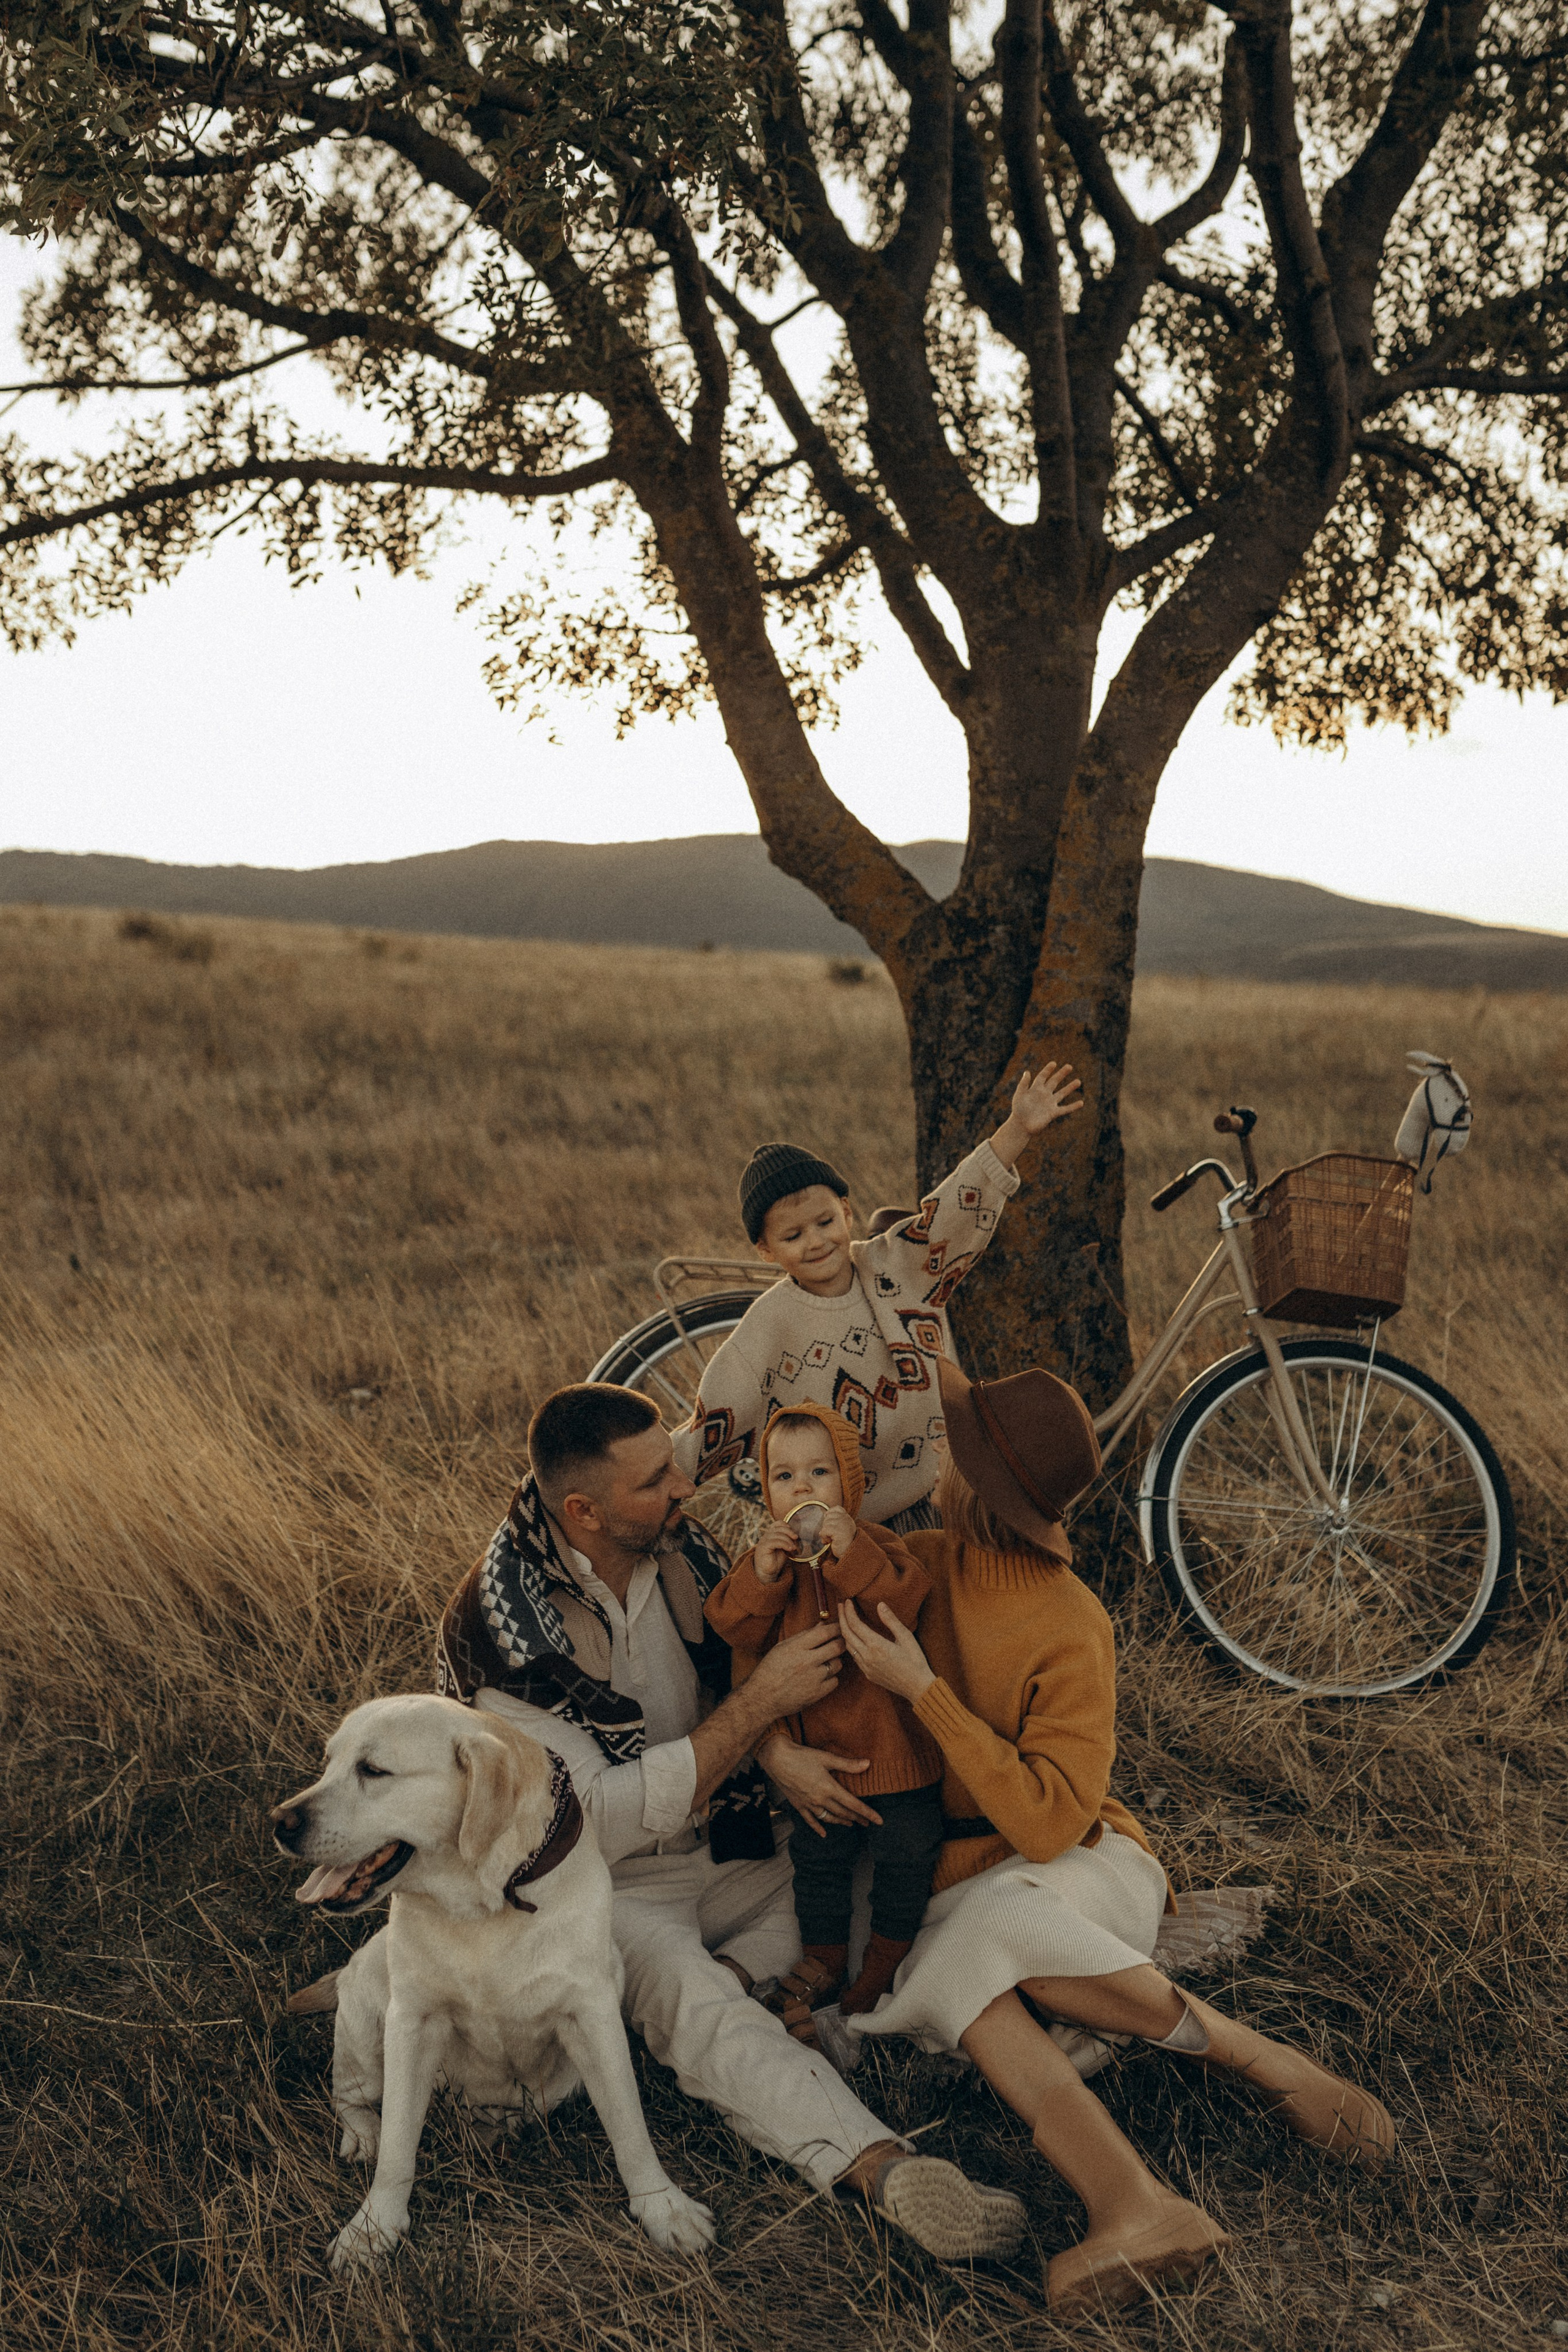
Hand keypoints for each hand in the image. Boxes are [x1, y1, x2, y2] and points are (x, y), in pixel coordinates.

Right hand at [743, 1620, 843, 1718]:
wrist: (762, 1698)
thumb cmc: (770, 1670)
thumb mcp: (782, 1648)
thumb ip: (804, 1635)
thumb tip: (822, 1624)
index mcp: (796, 1647)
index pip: (824, 1632)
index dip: (836, 1628)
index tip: (839, 1627)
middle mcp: (806, 1661)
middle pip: (836, 1647)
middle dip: (841, 1642)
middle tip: (840, 1642)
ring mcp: (813, 1678)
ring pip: (837, 1664)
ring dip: (834, 1661)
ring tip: (825, 1662)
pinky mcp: (816, 1693)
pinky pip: (834, 1681)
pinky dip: (830, 1678)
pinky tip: (821, 1677)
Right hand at [752, 1523, 798, 1583]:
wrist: (767, 1572)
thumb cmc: (775, 1561)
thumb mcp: (784, 1549)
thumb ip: (787, 1541)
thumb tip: (796, 1536)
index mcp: (770, 1534)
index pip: (777, 1524)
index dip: (786, 1526)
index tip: (794, 1534)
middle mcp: (766, 1536)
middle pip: (778, 1528)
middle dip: (789, 1532)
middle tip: (796, 1538)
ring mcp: (764, 1541)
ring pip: (777, 1534)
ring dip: (788, 1540)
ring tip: (794, 1547)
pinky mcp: (763, 1547)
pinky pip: (775, 1542)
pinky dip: (784, 1544)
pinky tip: (789, 1549)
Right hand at [756, 1732, 883, 1834]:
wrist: (776, 1759)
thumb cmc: (802, 1756)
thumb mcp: (826, 1758)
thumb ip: (847, 1764)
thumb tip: (867, 1764)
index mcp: (829, 1788)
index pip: (853, 1804)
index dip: (867, 1813)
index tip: (879, 1821)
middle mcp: (820, 1800)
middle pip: (843, 1813)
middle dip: (857, 1818)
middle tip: (867, 1823)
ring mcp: (808, 1804)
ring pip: (829, 1818)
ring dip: (841, 1822)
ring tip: (851, 1824)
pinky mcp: (798, 1805)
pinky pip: (810, 1820)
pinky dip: (818, 1828)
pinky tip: (823, 1834)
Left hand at [819, 1506, 857, 1560]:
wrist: (850, 1555)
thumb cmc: (845, 1544)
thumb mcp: (841, 1530)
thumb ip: (835, 1523)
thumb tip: (823, 1519)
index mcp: (847, 1518)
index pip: (836, 1508)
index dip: (830, 1514)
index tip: (831, 1525)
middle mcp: (846, 1519)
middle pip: (828, 1516)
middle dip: (826, 1526)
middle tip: (831, 1536)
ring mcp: (843, 1524)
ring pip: (825, 1523)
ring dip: (825, 1533)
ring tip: (832, 1539)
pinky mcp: (838, 1531)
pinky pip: (824, 1530)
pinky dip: (825, 1537)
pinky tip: (830, 1541)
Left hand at [838, 1598, 935, 1702]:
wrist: (917, 1687)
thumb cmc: (915, 1661)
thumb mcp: (906, 1637)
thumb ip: (891, 1620)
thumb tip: (880, 1604)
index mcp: (876, 1645)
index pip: (855, 1624)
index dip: (849, 1611)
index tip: (847, 1600)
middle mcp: (867, 1656)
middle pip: (846, 1634)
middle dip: (842, 1617)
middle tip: (841, 1605)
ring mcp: (866, 1667)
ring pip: (847, 1646)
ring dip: (844, 1631)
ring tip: (845, 1619)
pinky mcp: (868, 1674)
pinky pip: (854, 1656)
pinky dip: (850, 1643)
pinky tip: (854, 1638)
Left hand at [991, 1061, 1082, 1167]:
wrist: (1020, 1126)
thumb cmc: (1018, 1110)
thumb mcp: (1019, 1095)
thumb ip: (1023, 1084)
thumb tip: (1027, 1072)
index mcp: (1035, 1089)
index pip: (1043, 1076)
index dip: (1048, 1070)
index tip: (1054, 1063)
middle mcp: (1044, 1094)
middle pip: (1054, 1082)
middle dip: (1061, 1074)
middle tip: (1069, 1066)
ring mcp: (1050, 1103)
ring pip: (1062, 1093)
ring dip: (1070, 1087)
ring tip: (1078, 1081)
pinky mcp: (1053, 1113)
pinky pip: (1065, 1109)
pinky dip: (1073, 1106)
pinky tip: (1081, 1103)